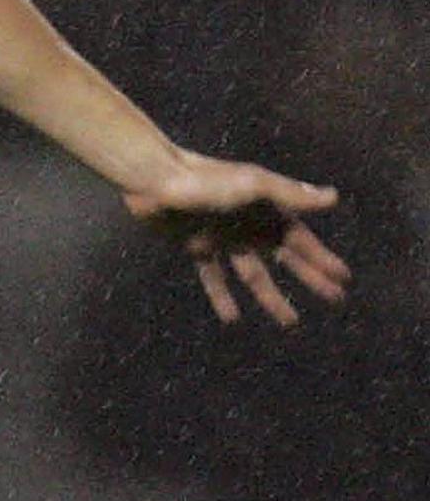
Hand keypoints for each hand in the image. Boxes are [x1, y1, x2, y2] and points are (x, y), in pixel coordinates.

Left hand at [121, 151, 349, 324]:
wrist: (155, 180)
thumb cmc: (206, 179)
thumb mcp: (254, 185)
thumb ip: (291, 194)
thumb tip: (333, 197)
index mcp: (267, 211)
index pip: (303, 241)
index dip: (323, 259)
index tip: (344, 279)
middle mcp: (249, 226)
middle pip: (285, 259)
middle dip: (309, 278)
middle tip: (334, 300)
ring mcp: (223, 239)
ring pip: (253, 274)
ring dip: (271, 297)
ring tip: (290, 321)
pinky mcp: (197, 247)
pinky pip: (214, 277)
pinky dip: (222, 296)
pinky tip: (232, 318)